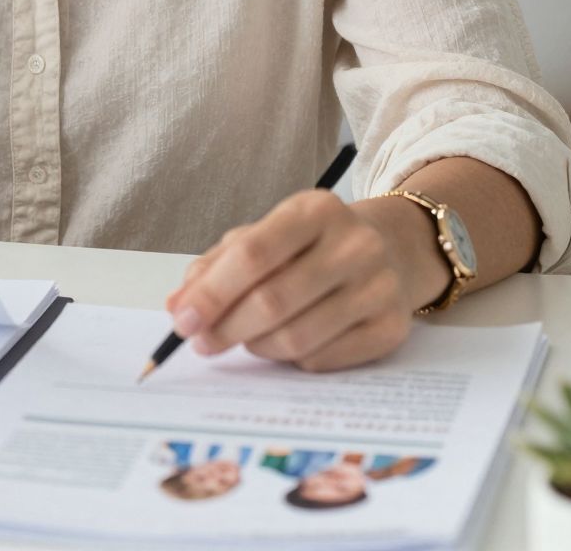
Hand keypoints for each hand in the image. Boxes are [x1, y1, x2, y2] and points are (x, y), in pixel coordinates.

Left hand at [162, 190, 440, 372]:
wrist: (391, 250)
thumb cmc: (310, 246)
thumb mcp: (264, 235)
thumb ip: (217, 265)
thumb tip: (178, 305)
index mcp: (315, 210)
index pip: (255, 253)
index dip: (213, 292)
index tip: (183, 320)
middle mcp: (355, 244)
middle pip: (273, 301)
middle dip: (226, 328)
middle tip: (202, 343)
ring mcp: (379, 287)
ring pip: (296, 338)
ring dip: (257, 346)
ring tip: (246, 339)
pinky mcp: (392, 328)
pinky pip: (321, 359)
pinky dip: (291, 360)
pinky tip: (285, 344)